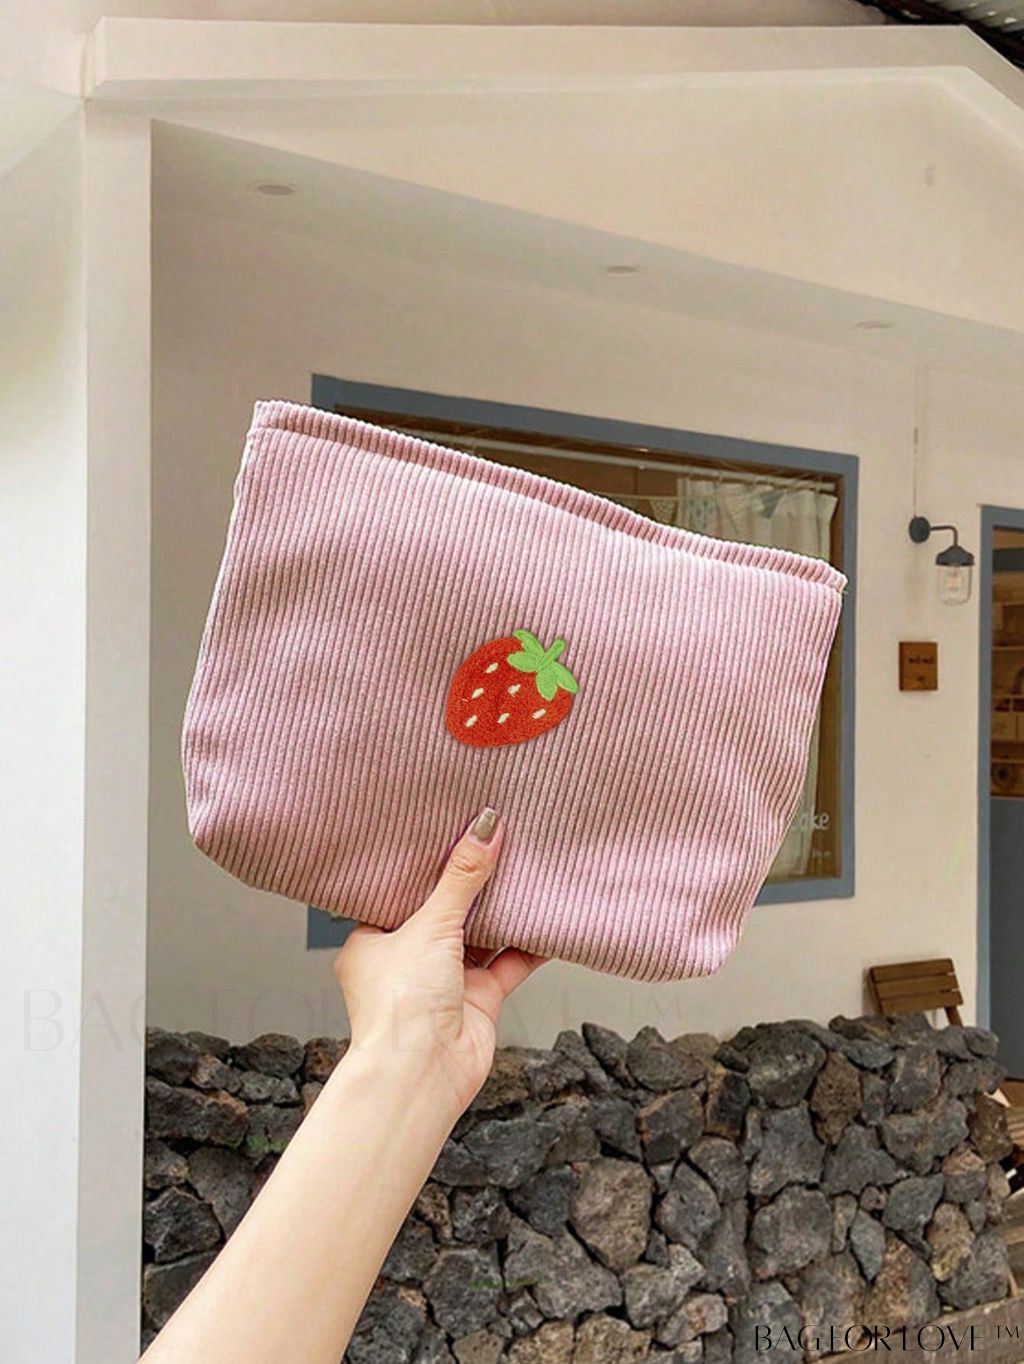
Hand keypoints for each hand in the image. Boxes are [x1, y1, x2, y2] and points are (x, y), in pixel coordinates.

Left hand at [333, 808, 545, 1117]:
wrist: (422, 1073)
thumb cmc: (399, 1007)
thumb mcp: (430, 925)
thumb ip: (461, 879)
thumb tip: (485, 829)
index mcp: (373, 941)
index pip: (402, 894)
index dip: (428, 866)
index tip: (452, 833)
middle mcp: (408, 961)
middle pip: (445, 913)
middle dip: (471, 886)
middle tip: (496, 844)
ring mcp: (445, 982)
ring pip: (480, 937)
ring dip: (502, 913)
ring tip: (525, 870)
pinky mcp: (478, 1000)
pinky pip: (508, 963)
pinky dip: (528, 944)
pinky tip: (547, 919)